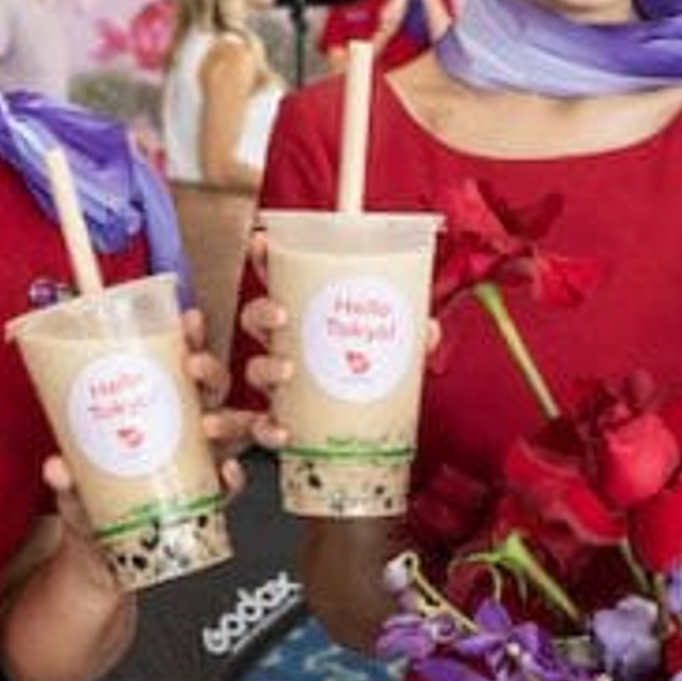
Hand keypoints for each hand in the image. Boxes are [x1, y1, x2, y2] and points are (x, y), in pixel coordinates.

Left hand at [19, 314, 253, 600]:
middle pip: (213, 389)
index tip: (188, 317)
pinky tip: (227, 474)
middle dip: (210, 370)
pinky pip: (231, 486)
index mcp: (158, 408)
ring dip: (228, 421)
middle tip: (193, 366)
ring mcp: (201, 463)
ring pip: (232, 430)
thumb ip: (67, 477)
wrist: (104, 555)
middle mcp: (186, 429)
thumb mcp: (75, 483)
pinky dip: (232, 479)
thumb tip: (55, 467)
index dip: (190, 337)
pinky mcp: (208, 500)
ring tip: (210, 424)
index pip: (179, 363)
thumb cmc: (92, 501)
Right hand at [234, 270, 433, 453]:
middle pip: (254, 320)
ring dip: (265, 366)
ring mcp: (277, 386)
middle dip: (261, 311)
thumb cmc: (364, 380)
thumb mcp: (389, 353)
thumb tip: (429, 329)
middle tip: (282, 313)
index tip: (261, 241)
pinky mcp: (279, 423)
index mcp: (303, 321)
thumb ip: (408, 338)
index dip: (265, 260)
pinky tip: (283, 431)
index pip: (277, 282)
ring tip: (288, 369)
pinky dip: (266, 430)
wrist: (356, 439)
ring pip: (252, 370)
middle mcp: (282, 349)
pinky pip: (259, 427)